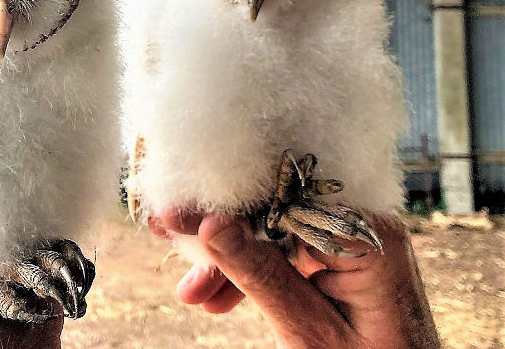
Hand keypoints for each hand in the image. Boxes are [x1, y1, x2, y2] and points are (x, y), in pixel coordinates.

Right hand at [151, 210, 440, 348]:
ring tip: (189, 289)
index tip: (172, 214)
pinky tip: (217, 297)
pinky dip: (252, 272)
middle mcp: (361, 223)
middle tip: (164, 232)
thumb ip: (260, 274)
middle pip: (271, 208)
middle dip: (217, 229)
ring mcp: (351, 240)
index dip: (220, 204)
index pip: (278, 196)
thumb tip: (210, 222)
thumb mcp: (307, 331)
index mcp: (364, 233)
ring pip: (272, 231)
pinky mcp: (341, 257)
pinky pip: (285, 251)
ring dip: (228, 258)